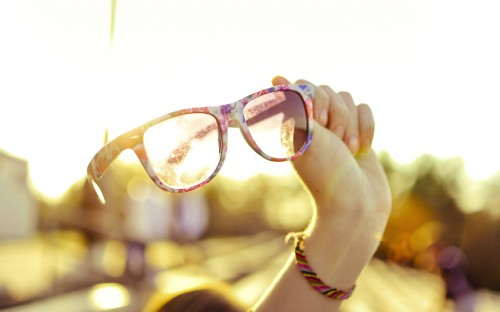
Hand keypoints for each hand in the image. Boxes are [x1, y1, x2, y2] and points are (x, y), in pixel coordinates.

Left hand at [254, 77, 390, 311]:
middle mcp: (314, 123)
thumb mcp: (303, 136)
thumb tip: (275, 77)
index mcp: (295, 122)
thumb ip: (291, 106)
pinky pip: (365, 109)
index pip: (305, 86)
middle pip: (330, 92)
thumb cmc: (325, 171)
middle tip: (336, 143)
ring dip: (352, 125)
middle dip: (337, 117)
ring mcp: (337, 128)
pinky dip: (367, 128)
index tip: (318, 124)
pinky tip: (362, 150)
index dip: (316, 101)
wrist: (355, 203)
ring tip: (348, 150)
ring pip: (349, 100)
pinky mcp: (357, 133)